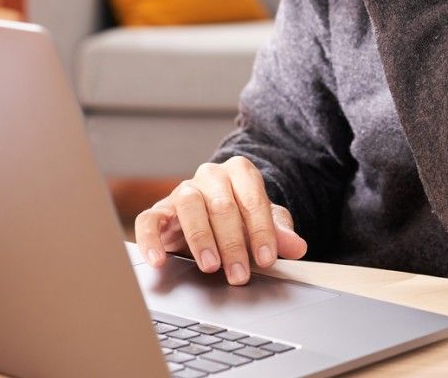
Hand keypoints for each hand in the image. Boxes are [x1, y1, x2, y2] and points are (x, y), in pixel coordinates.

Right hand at [134, 156, 307, 284]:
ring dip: (201, 237)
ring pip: (188, 204)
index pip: (252, 196)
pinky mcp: (159, 209)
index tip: (266, 259)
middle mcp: (210, 176)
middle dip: (233, 242)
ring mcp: (183, 190)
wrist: (213, 214)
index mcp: (239, 172)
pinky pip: (150, 219)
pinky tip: (159, 261)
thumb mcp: (262, 222)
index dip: (260, 229)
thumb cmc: (241, 218)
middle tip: (240, 274)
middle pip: (222, 203)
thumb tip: (298, 246)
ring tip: (210, 266)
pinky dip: (152, 239)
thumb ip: (279, 231)